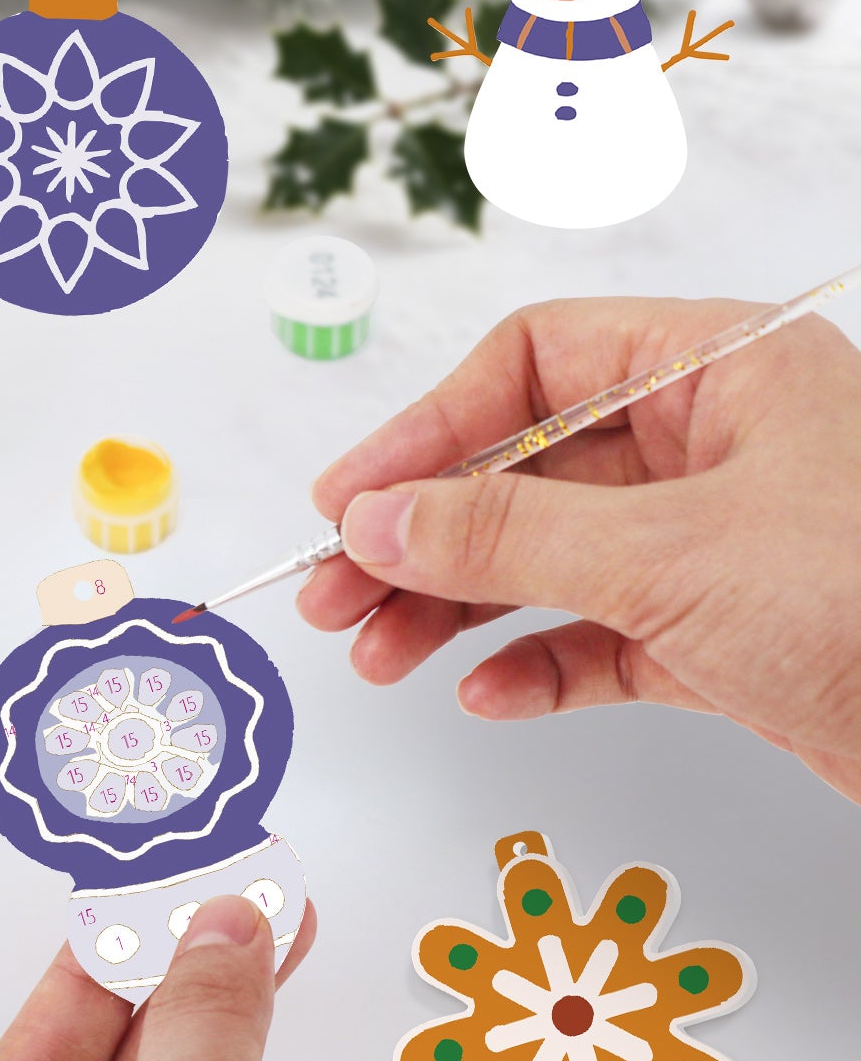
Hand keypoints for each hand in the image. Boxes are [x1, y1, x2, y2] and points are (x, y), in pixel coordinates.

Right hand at [298, 299, 860, 802]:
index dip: (426, 428)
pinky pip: (602, 634)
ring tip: (378, 657)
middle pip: (524, 471)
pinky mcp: (724, 633)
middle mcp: (714, 445)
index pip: (531, 366)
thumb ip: (504, 534)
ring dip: (458, 608)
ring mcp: (717, 542)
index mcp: (719, 370)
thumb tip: (372, 520)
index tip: (350, 500)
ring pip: (550, 559)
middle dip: (423, 537)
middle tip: (336, 598)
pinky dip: (540, 663)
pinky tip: (488, 694)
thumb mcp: (669, 555)